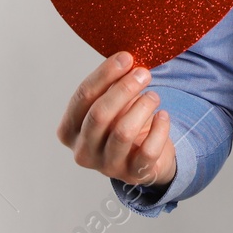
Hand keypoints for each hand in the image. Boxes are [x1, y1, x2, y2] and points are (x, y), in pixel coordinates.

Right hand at [57, 51, 176, 191]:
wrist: (144, 155)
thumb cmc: (122, 122)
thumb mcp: (112, 103)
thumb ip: (112, 84)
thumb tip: (126, 60)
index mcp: (69, 130)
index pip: (82, 97)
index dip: (105, 74)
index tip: (126, 57)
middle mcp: (83, 152)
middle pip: (99, 114)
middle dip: (124, 89)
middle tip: (144, 73)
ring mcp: (107, 167)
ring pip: (123, 132)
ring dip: (143, 107)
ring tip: (154, 96)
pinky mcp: (133, 175)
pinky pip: (148, 150)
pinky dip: (159, 129)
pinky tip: (164, 116)